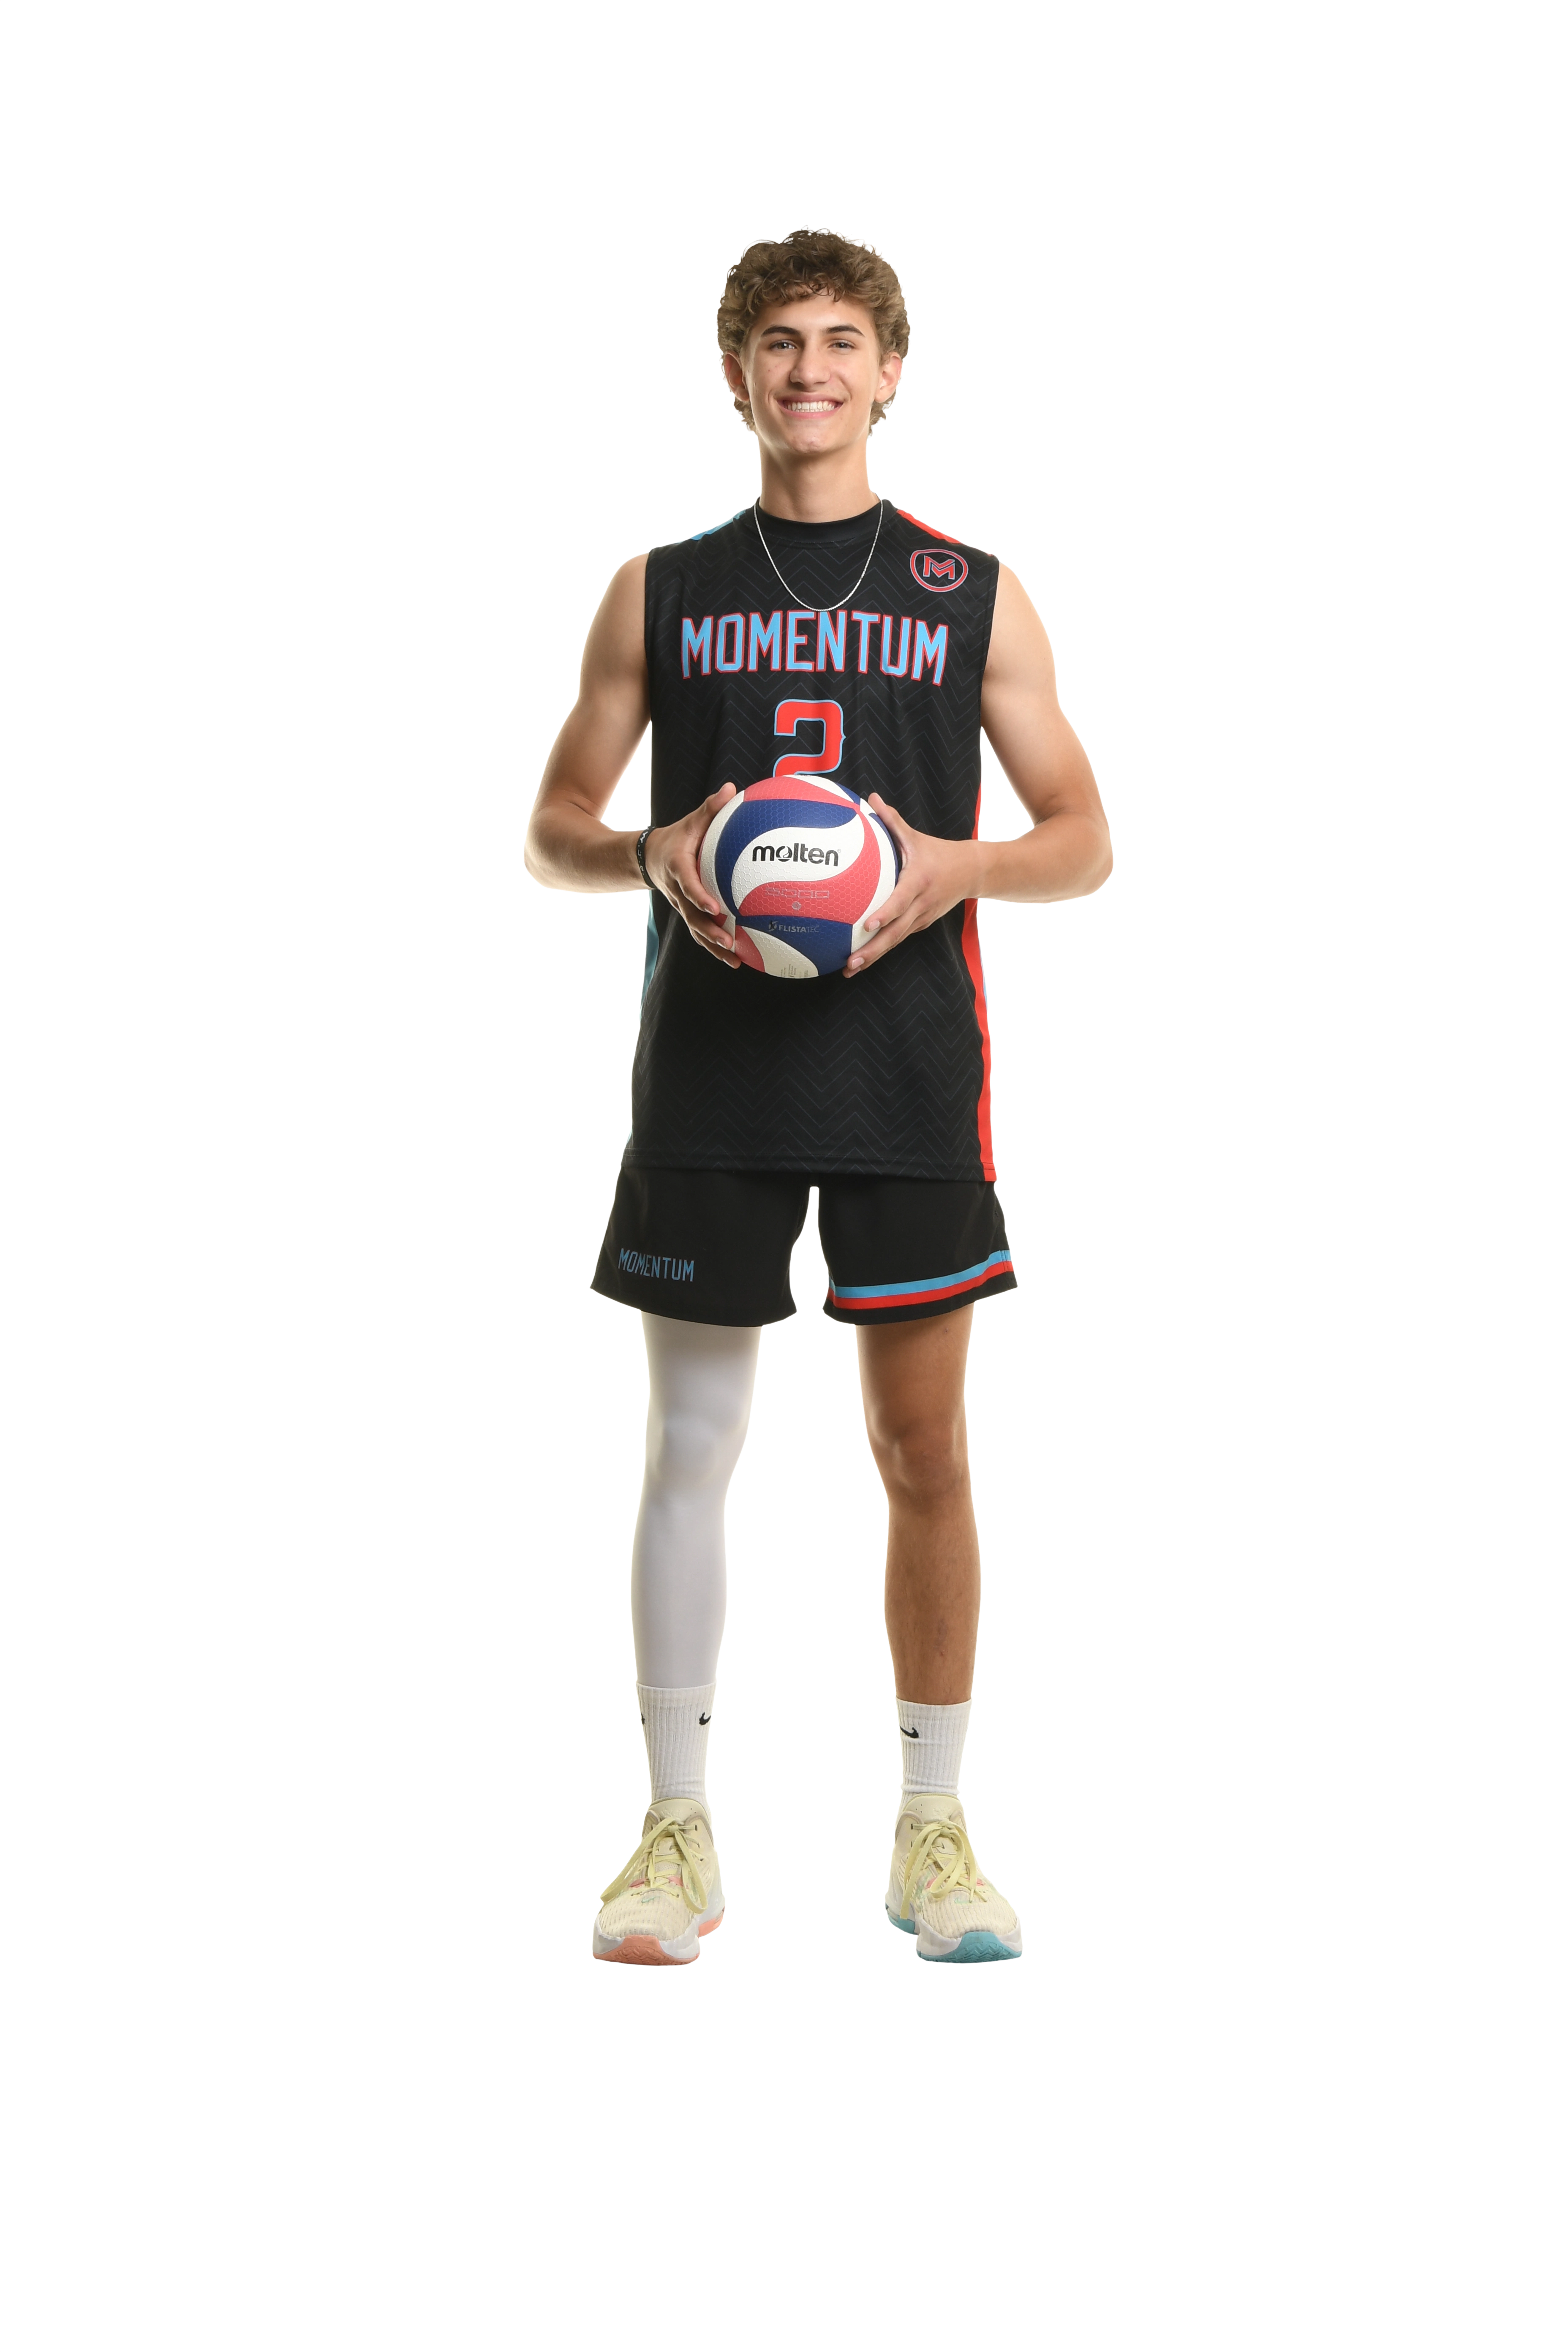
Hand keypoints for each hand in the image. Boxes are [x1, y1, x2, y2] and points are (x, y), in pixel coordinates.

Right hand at [645, 783, 740, 966]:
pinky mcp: (687, 913)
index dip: (698, 896)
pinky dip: (714, 947)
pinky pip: (700, 932)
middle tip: (729, 941)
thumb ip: (710, 808)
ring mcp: (680, 906)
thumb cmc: (677, 837)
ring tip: (734, 959)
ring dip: (713, 946)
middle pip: (691, 915)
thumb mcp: (690, 821)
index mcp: (678, 868)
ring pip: (695, 929)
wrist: (649, 857)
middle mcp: (677, 892)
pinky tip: (735, 959)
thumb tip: (731, 788)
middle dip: (709, 930)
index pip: (687, 884)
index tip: (714, 906)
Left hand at [843, 796, 980, 975]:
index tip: (867, 924)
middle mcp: (922, 905)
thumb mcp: (916, 836)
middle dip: (872, 950)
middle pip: (896, 932)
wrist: (972, 872)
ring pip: (895, 941)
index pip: (901, 900)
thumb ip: (891, 820)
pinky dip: (880, 949)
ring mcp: (922, 918)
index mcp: (919, 882)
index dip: (885, 913)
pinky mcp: (921, 924)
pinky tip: (860, 960)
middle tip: (850, 963)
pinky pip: (898, 938)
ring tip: (849, 970)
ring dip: (873, 957)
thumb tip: (870, 798)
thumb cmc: (938, 852)